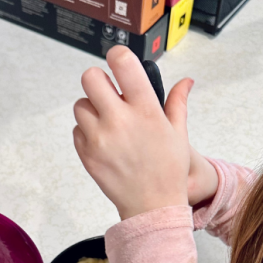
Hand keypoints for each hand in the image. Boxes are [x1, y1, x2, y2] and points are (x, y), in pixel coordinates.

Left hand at [73, 46, 217, 218]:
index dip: (117, 56)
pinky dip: (86, 131)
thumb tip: (186, 81)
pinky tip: (104, 142)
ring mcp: (99, 138)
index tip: (119, 63)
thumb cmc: (167, 170)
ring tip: (108, 123)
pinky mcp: (87, 155)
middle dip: (99, 81)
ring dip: (92, 108)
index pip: (121, 62)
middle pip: (90, 77)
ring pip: (80, 105)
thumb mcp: (178, 133)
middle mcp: (119, 120)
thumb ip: (177, 103)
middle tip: (110, 94)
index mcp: (145, 109)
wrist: (152, 206)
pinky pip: (77, 130)